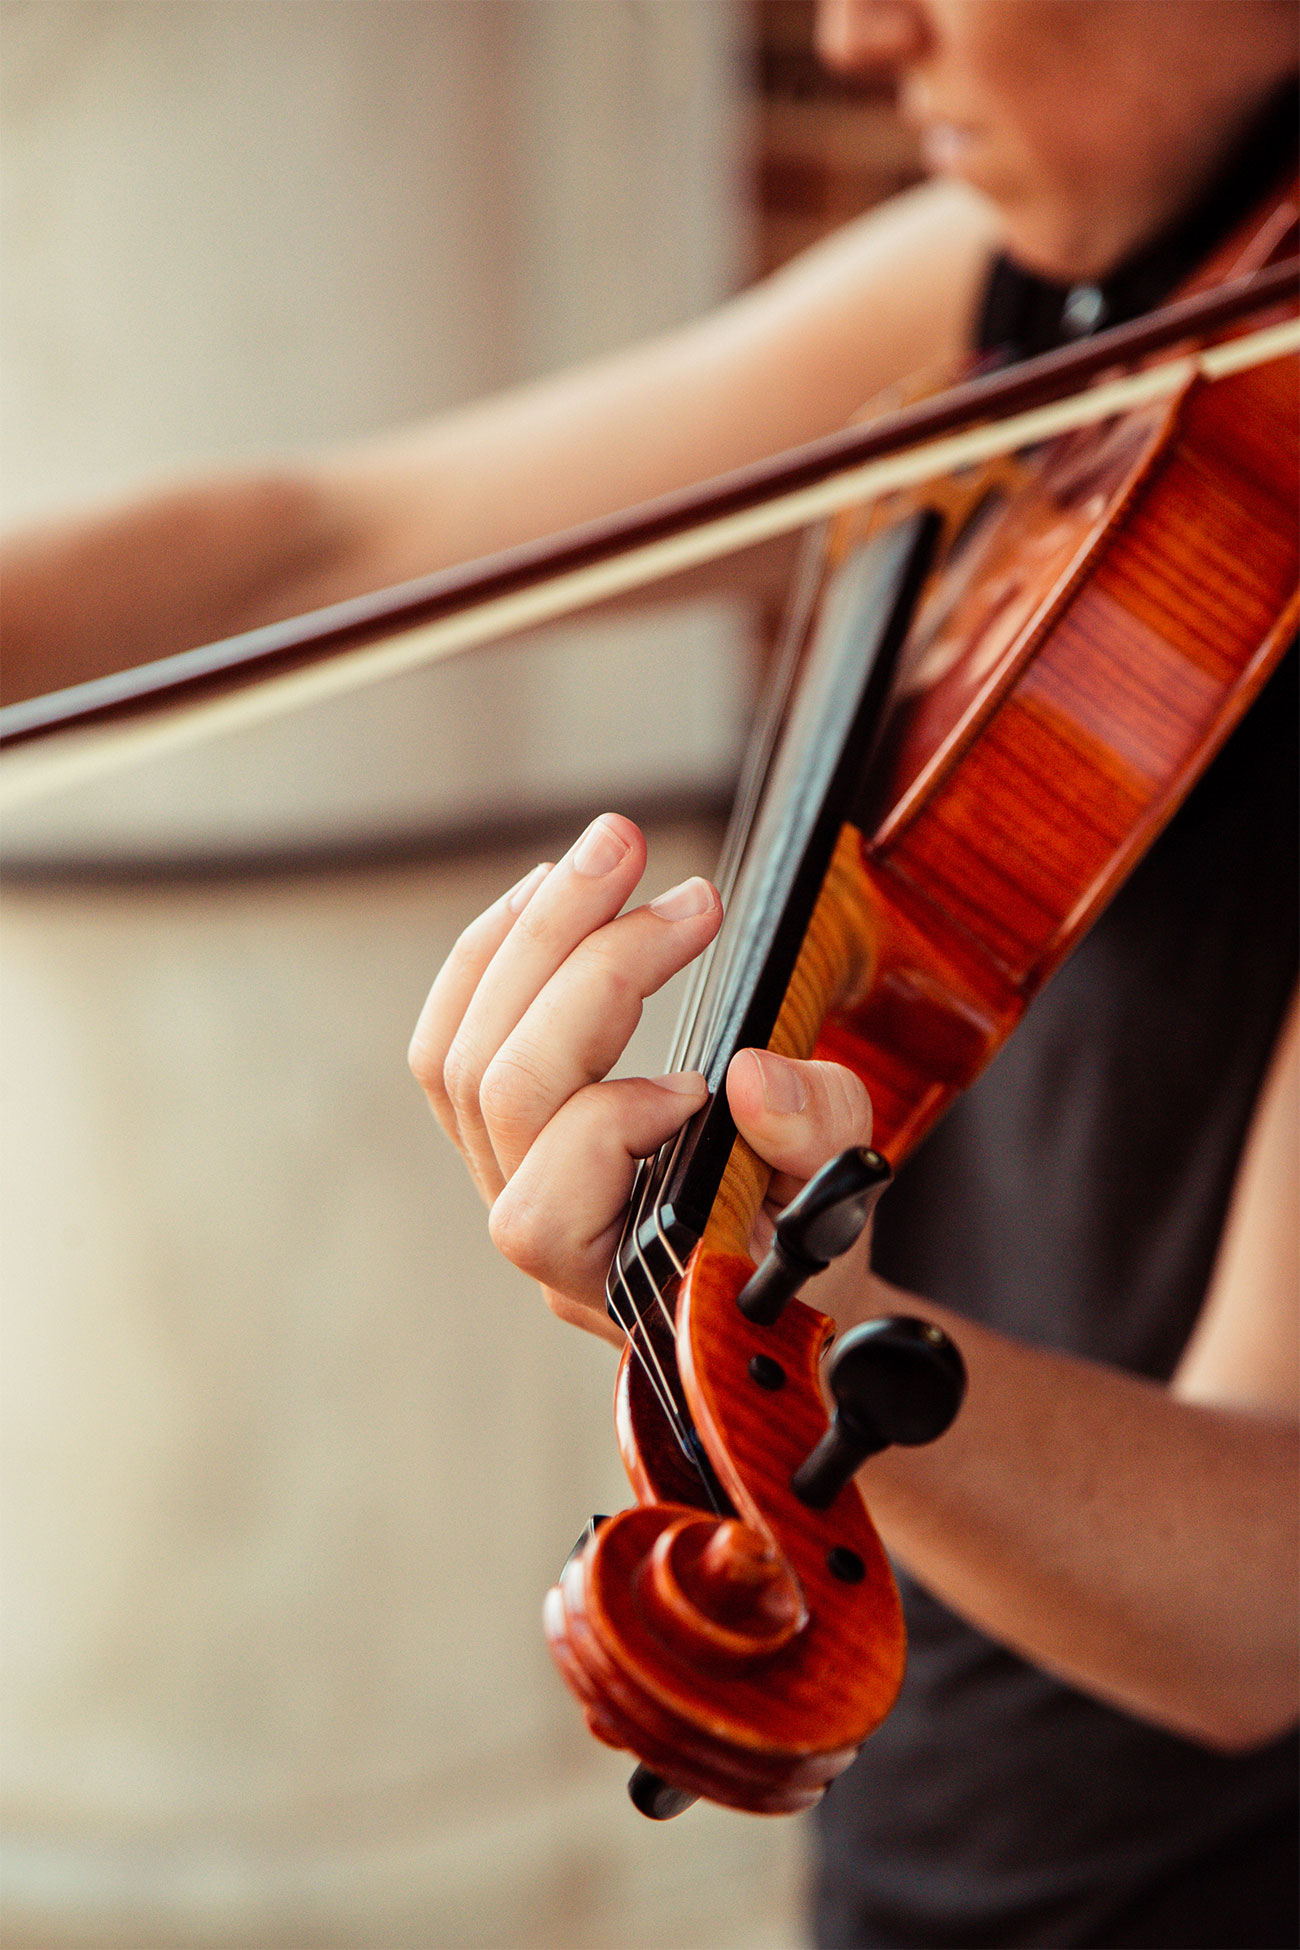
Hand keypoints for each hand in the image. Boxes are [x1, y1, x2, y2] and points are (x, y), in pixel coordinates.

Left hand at [409, 814, 876, 1344]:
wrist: (770, 1297)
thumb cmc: (803, 1262)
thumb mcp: (843, 1209)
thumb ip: (815, 1143)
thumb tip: (755, 1075)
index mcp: (614, 1279)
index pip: (556, 1197)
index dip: (618, 1119)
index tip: (706, 1080)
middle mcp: (542, 1238)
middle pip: (500, 1089)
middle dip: (579, 961)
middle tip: (660, 867)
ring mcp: (508, 1184)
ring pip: (455, 1059)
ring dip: (526, 938)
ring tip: (604, 859)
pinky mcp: (500, 1136)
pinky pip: (449, 1046)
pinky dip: (490, 958)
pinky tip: (547, 894)